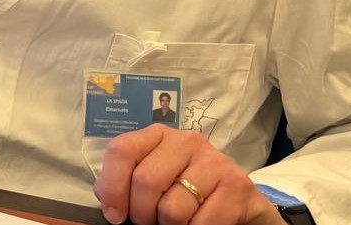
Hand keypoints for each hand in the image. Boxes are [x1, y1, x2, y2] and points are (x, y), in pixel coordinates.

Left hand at [95, 125, 282, 224]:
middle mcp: (187, 140)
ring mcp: (215, 160)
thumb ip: (126, 184)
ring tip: (179, 223)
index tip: (115, 215)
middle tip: (152, 223)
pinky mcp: (237, 184)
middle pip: (145, 181)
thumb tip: (110, 204)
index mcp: (158, 135)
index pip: (122, 151)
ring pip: (172, 208)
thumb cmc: (187, 195)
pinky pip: (201, 223)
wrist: (240, 206)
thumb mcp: (155, 182)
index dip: (112, 187)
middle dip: (142, 214)